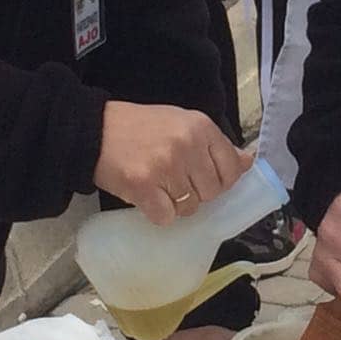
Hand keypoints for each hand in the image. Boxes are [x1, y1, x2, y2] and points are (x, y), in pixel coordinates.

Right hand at [93, 101, 250, 225]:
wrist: (94, 130)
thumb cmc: (139, 127)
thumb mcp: (181, 122)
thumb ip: (214, 143)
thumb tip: (247, 162)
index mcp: (200, 126)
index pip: (232, 167)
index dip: (222, 179)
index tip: (206, 178)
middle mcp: (187, 145)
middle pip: (212, 191)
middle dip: (197, 192)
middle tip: (175, 180)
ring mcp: (166, 166)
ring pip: (190, 207)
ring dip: (176, 204)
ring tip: (159, 186)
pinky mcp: (144, 187)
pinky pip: (166, 217)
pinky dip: (158, 213)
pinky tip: (147, 197)